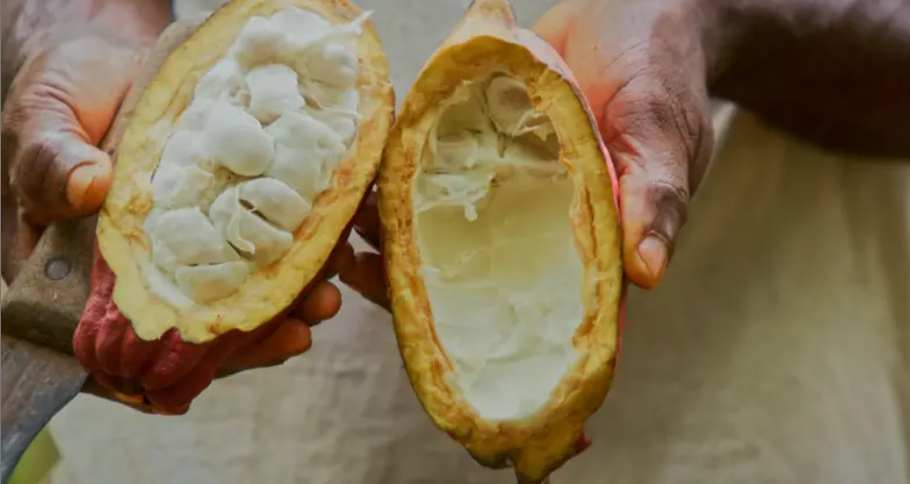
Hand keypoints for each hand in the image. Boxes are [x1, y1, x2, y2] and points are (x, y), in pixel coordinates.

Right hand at [0, 1, 349, 405]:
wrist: (112, 60)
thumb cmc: (65, 93)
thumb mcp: (46, 119)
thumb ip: (52, 159)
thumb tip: (87, 185)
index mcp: (85, 268)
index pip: (125, 336)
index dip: (170, 358)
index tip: (218, 352)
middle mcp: (146, 269)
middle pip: (197, 329)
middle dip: (250, 340)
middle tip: (297, 330)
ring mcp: (194, 244)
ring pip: (240, 296)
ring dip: (285, 305)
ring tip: (324, 299)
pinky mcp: (233, 214)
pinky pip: (268, 246)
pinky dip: (299, 255)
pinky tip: (329, 248)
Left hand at [340, 0, 714, 302]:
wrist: (637, 8)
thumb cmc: (663, 73)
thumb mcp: (663, 134)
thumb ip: (656, 198)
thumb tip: (648, 273)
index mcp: (588, 237)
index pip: (535, 301)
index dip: (483, 326)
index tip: (430, 334)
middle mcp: (540, 216)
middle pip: (475, 266)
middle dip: (419, 279)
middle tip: (363, 275)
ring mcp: (508, 175)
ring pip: (446, 217)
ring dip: (399, 227)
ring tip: (349, 230)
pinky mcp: (483, 134)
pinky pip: (436, 161)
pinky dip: (404, 172)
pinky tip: (370, 178)